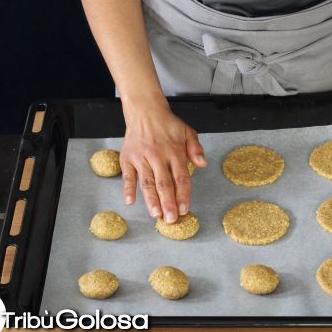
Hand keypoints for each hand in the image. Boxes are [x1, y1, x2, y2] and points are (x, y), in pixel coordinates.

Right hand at [119, 101, 206, 222]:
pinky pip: (127, 176)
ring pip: (147, 182)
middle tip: (171, 219)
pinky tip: (130, 202)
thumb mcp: (187, 132)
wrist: (145, 111)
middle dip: (168, 203)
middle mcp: (157, 156)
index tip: (184, 209)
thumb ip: (196, 149)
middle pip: (164, 183)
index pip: (180, 177)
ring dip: (151, 200)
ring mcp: (141, 157)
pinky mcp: (127, 158)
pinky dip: (128, 189)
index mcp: (174, 151)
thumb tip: (203, 164)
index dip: (183, 195)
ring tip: (155, 214)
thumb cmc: (168, 125)